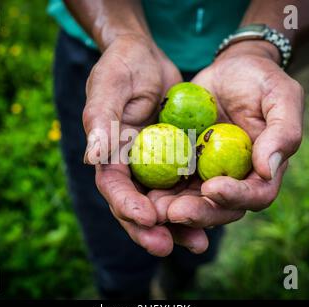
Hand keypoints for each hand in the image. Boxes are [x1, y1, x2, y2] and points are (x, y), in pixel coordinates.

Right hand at [82, 35, 209, 255]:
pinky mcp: (177, 162)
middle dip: (150, 230)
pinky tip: (216, 214)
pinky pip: (187, 187)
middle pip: (138, 207)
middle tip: (167, 246)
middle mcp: (130, 168)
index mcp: (107, 157)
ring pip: (164, 205)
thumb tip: (92, 157)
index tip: (147, 217)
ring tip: (198, 243)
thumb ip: (100, 121)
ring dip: (179, 226)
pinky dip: (199, 203)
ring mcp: (154, 167)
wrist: (146, 58)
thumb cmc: (122, 67)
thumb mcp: (109, 87)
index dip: (127, 206)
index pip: (113, 188)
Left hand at [149, 40, 303, 229]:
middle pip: (220, 209)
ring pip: (192, 203)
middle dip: (199, 213)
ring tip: (154, 209)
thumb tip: (267, 170)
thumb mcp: (281, 96)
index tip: (212, 187)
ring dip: (174, 210)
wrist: (230, 69)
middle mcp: (236, 180)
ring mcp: (207, 174)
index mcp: (263, 170)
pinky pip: (170, 183)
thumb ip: (283, 132)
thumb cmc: (260, 80)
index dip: (236, 197)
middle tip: (175, 211)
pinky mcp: (184, 165)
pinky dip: (157, 192)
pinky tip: (141, 194)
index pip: (256, 195)